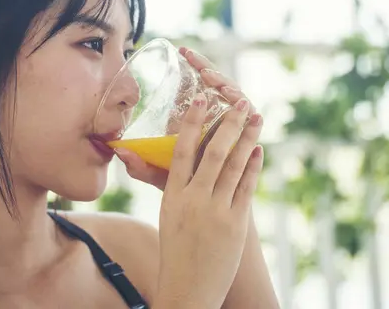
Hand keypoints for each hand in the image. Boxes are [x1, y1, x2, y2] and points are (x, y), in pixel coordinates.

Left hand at [115, 47, 256, 189]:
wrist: (213, 210)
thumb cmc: (188, 187)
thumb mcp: (163, 175)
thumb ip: (142, 166)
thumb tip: (118, 152)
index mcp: (198, 118)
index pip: (197, 83)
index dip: (193, 64)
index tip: (182, 50)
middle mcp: (217, 115)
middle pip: (216, 83)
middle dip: (207, 68)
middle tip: (195, 60)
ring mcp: (235, 122)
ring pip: (234, 94)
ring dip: (224, 83)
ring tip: (211, 79)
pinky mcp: (249, 134)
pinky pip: (250, 114)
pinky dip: (244, 104)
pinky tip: (236, 100)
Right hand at [153, 93, 263, 308]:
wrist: (188, 291)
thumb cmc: (174, 250)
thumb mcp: (166, 215)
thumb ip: (158, 180)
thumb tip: (129, 153)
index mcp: (173, 196)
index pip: (181, 150)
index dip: (191, 122)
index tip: (200, 99)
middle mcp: (195, 200)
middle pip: (214, 152)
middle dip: (229, 123)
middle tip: (241, 102)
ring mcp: (217, 211)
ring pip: (235, 165)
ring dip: (248, 138)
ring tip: (256, 118)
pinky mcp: (236, 224)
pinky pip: (247, 187)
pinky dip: (253, 166)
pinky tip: (259, 150)